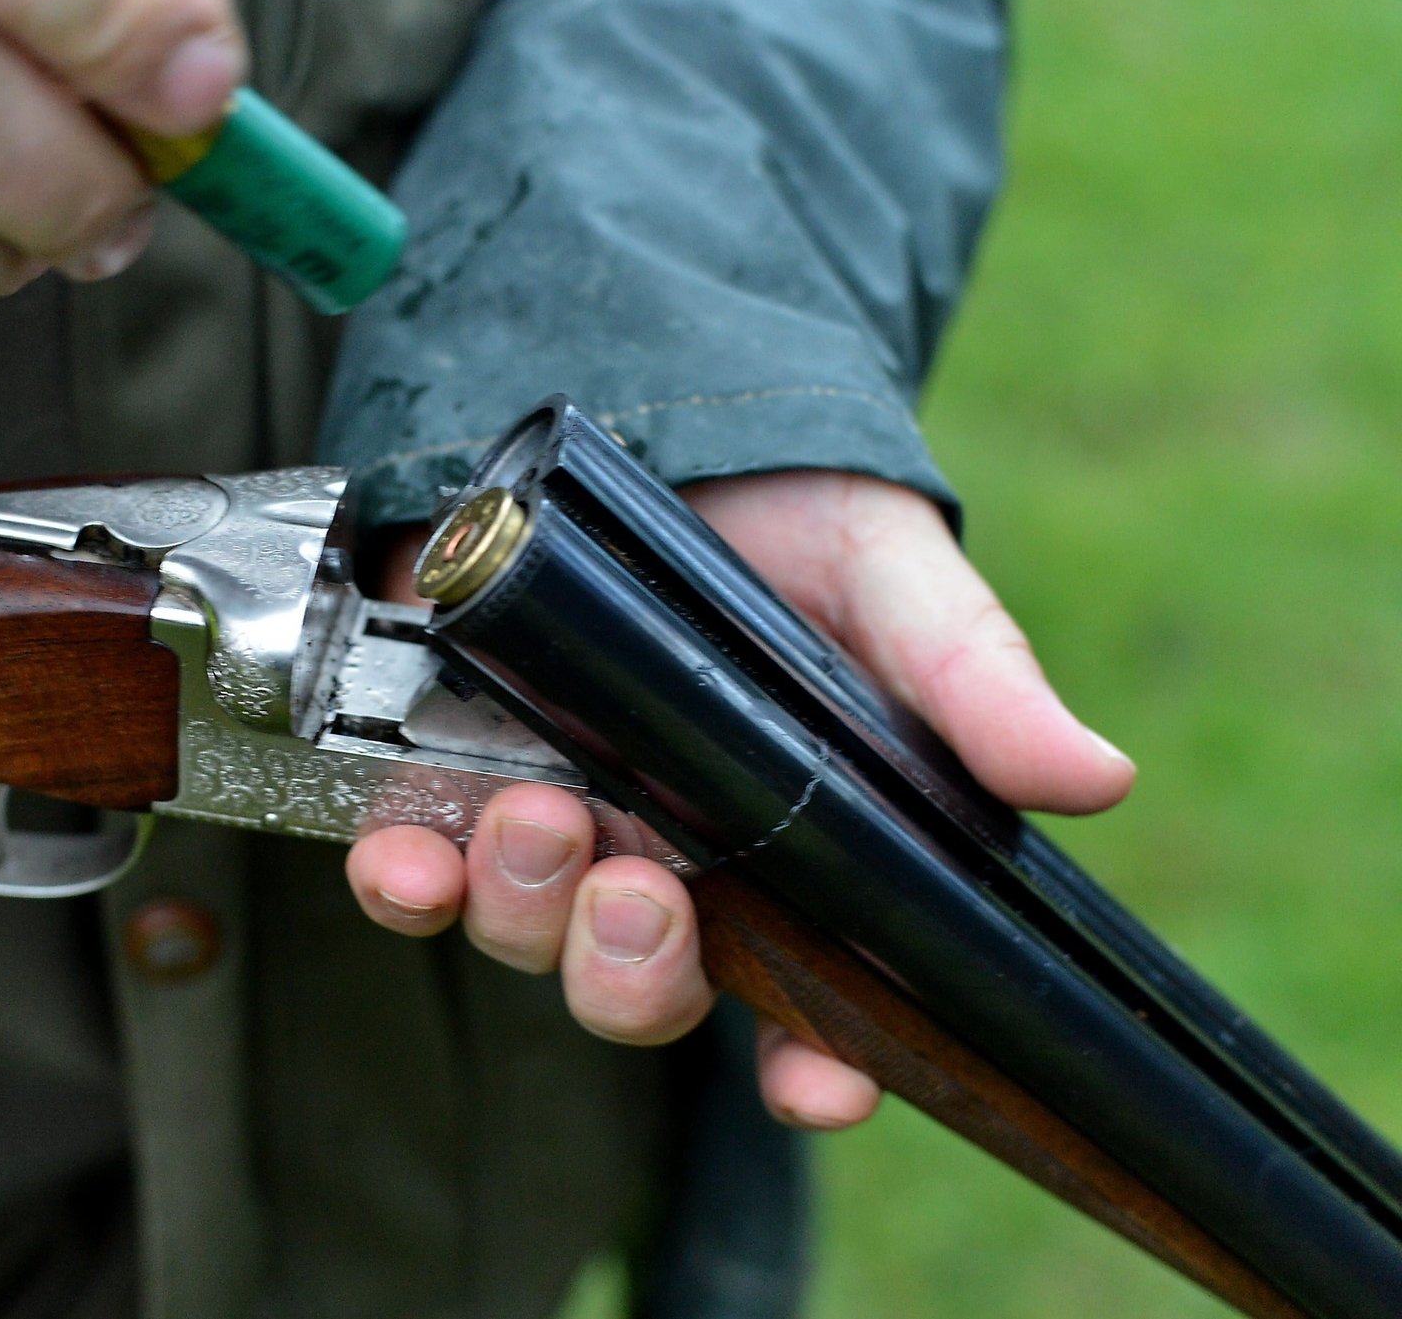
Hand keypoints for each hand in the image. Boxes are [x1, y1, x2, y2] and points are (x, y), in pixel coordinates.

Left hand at [347, 471, 1136, 1129]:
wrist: (650, 415)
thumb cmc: (790, 514)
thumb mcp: (890, 579)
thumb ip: (971, 681)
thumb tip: (1095, 779)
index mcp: (786, 851)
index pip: (811, 1006)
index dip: (819, 1066)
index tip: (820, 1085)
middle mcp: (665, 858)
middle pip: (645, 988)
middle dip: (637, 971)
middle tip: (647, 888)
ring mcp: (552, 818)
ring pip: (527, 936)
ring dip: (527, 906)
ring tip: (539, 811)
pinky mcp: (443, 769)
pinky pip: (410, 867)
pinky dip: (404, 879)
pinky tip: (407, 858)